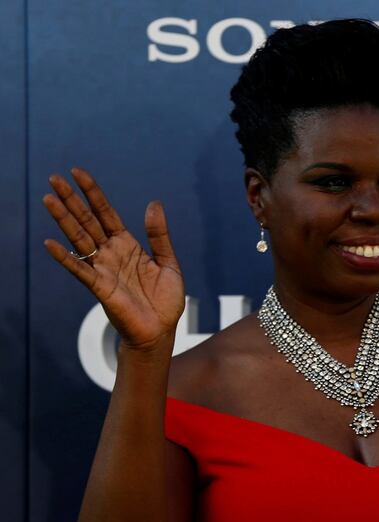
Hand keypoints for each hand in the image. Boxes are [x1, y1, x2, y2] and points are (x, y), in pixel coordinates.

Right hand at [42, 167, 184, 350]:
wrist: (161, 330)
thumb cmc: (164, 300)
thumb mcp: (168, 262)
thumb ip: (159, 235)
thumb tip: (154, 203)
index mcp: (127, 245)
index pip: (106, 213)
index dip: (93, 193)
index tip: (78, 172)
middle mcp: (111, 253)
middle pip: (87, 221)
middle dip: (71, 199)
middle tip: (53, 177)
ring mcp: (103, 269)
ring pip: (80, 239)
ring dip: (63, 220)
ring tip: (48, 199)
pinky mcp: (100, 288)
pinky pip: (80, 270)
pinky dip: (65, 258)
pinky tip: (51, 244)